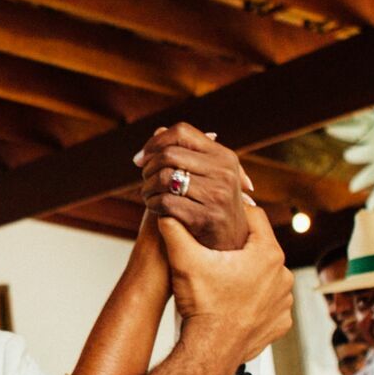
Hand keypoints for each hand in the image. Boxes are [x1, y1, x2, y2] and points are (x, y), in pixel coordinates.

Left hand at [135, 123, 253, 250]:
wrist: (231, 243)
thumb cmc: (211, 203)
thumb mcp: (206, 174)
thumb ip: (184, 153)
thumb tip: (156, 132)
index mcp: (223, 155)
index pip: (182, 131)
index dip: (156, 142)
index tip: (142, 158)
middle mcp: (224, 171)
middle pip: (169, 155)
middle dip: (148, 168)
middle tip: (145, 180)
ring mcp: (218, 194)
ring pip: (165, 178)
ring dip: (147, 188)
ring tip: (148, 195)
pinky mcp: (208, 217)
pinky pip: (166, 203)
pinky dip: (153, 205)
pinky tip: (155, 209)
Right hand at [161, 203, 292, 358]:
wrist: (210, 351)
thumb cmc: (203, 305)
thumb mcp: (184, 260)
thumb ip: (175, 230)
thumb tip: (166, 212)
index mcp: (267, 254)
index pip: (256, 217)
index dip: (236, 213)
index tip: (221, 216)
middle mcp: (283, 275)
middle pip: (260, 247)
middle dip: (240, 247)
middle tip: (217, 251)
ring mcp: (283, 301)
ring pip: (266, 275)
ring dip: (249, 274)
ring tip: (224, 280)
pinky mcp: (280, 322)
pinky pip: (268, 302)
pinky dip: (254, 300)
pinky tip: (235, 303)